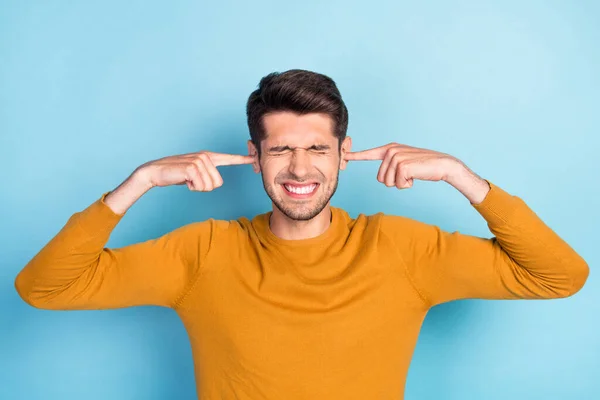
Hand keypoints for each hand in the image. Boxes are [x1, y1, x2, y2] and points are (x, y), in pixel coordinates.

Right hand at [137, 151, 254, 191]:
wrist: (155, 172)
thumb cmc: (176, 175)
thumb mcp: (195, 174)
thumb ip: (207, 175)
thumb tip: (216, 183)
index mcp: (208, 157)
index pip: (229, 158)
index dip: (243, 160)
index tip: (255, 159)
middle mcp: (206, 157)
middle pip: (218, 183)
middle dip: (205, 187)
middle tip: (192, 181)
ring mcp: (199, 161)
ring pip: (210, 186)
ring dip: (198, 188)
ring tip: (187, 179)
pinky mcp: (192, 167)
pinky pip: (201, 187)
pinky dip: (192, 188)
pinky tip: (183, 180)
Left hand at [344, 142, 458, 188]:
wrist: (443, 165)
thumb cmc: (423, 167)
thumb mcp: (404, 164)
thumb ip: (392, 167)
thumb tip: (383, 178)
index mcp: (389, 149)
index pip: (369, 154)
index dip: (355, 156)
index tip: (343, 156)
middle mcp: (391, 151)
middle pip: (380, 179)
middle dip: (394, 182)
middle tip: (408, 175)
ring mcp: (396, 157)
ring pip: (387, 183)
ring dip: (401, 184)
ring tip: (412, 174)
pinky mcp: (402, 165)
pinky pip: (398, 184)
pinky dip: (407, 185)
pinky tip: (416, 176)